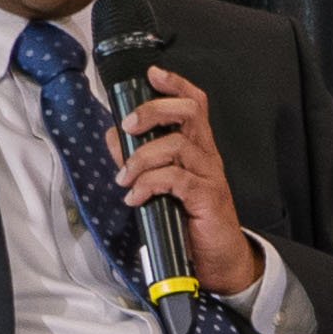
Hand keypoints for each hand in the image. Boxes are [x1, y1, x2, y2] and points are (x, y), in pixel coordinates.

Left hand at [104, 67, 245, 292]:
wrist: (218, 258)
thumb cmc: (190, 220)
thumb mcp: (161, 185)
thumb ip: (139, 159)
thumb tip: (114, 138)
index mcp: (198, 149)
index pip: (195, 104)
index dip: (175, 85)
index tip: (153, 74)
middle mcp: (206, 156)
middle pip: (188, 113)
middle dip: (152, 111)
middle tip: (129, 126)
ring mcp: (209, 175)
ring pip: (175, 145)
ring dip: (140, 158)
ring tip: (125, 179)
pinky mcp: (207, 197)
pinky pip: (174, 179)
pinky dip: (147, 185)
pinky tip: (136, 198)